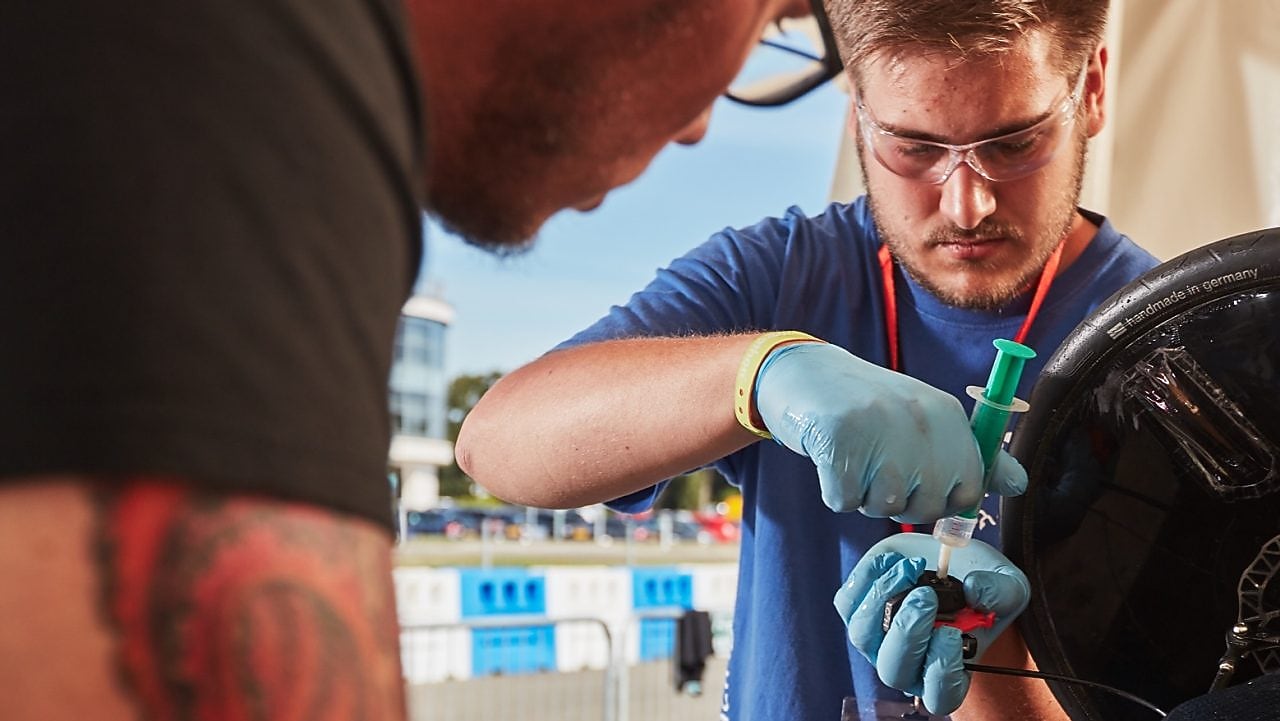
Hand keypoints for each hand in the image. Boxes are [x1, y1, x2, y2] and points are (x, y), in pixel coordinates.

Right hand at [754, 342, 1026, 521]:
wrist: (802, 371)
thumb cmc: (869, 405)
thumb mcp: (926, 420)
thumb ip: (974, 455)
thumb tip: (1021, 485)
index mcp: (946, 414)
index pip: (968, 488)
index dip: (942, 499)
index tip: (917, 481)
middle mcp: (917, 420)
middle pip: (924, 506)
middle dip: (899, 502)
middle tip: (877, 467)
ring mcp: (876, 428)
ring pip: (882, 507)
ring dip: (864, 496)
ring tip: (853, 457)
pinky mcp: (836, 441)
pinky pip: (843, 502)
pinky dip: (834, 492)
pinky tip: (830, 459)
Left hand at [832, 533, 1030, 715]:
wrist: (953, 564)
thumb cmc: (981, 588)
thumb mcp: (1008, 586)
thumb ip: (999, 592)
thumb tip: (974, 592)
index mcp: (948, 672)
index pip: (939, 694)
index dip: (941, 670)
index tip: (952, 633)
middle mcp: (908, 664)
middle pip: (893, 668)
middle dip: (907, 631)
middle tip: (926, 596)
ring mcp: (878, 641)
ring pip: (863, 634)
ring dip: (884, 597)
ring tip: (910, 567)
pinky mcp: (859, 611)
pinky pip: (848, 602)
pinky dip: (867, 578)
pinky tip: (893, 560)